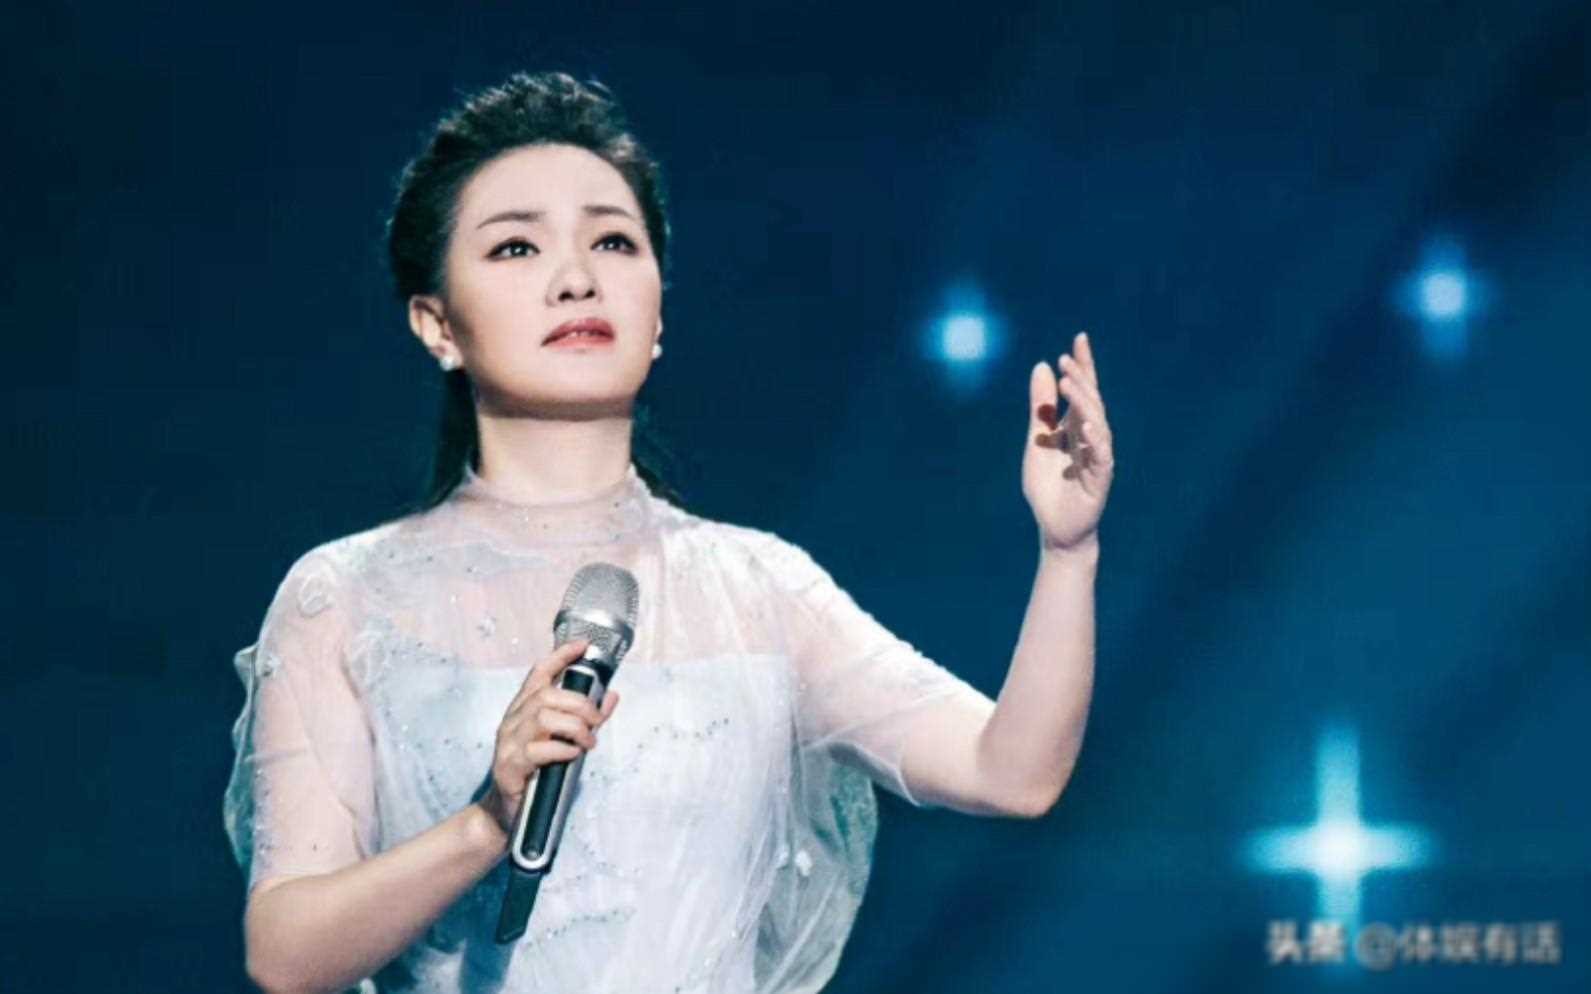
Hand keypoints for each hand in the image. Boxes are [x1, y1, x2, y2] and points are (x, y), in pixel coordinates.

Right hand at [477, 639, 620, 837]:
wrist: (505, 814)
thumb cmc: (536, 775)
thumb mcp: (564, 742)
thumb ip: (586, 719)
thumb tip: (611, 697)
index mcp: (524, 710)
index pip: (538, 674)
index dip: (560, 657)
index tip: (583, 645)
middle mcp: (513, 721)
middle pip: (546, 695)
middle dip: (580, 704)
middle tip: (597, 722)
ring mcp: (508, 743)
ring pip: (543, 717)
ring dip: (574, 727)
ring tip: (589, 741)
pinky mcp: (509, 767)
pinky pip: (537, 749)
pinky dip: (562, 749)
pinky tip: (573, 755)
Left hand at [1024, 331, 1115, 552]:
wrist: (1055, 528)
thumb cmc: (1048, 487)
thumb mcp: (1037, 441)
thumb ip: (1040, 408)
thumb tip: (1042, 366)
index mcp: (1077, 427)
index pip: (1084, 390)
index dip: (1083, 365)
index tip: (1079, 338)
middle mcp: (1091, 438)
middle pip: (1091, 402)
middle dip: (1080, 379)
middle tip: (1065, 360)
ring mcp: (1098, 458)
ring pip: (1097, 424)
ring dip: (1084, 403)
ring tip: (1068, 383)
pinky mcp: (1100, 480)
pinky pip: (1102, 457)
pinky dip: (1096, 440)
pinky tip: (1088, 425)